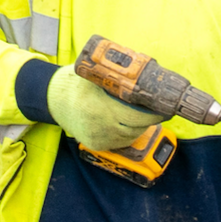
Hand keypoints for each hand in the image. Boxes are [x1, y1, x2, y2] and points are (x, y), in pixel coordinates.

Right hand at [46, 67, 167, 150]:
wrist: (54, 100)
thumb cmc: (79, 84)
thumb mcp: (98, 76)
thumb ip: (121, 79)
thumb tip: (152, 76)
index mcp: (99, 107)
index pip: (137, 116)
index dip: (155, 113)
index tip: (166, 106)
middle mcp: (98, 126)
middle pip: (137, 127)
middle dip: (151, 118)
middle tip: (160, 109)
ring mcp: (97, 138)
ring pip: (131, 135)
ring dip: (141, 125)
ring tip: (144, 112)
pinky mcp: (96, 145)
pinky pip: (122, 141)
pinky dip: (129, 132)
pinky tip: (129, 121)